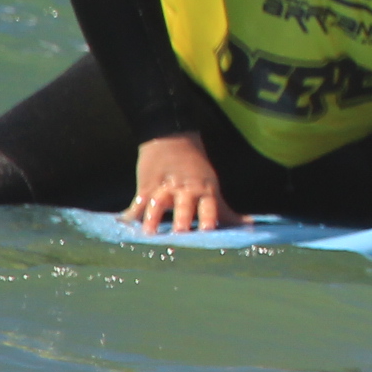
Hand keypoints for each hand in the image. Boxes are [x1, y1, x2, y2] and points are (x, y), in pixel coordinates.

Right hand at [123, 134, 237, 232]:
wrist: (171, 138)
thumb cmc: (195, 169)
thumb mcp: (212, 187)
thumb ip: (226, 211)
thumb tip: (249, 227)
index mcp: (204, 191)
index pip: (209, 205)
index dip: (209, 216)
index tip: (208, 229)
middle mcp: (184, 190)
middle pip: (184, 206)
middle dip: (182, 217)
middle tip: (180, 231)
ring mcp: (163, 189)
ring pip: (158, 204)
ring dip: (153, 217)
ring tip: (148, 232)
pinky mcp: (145, 188)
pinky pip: (137, 203)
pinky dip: (130, 214)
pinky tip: (123, 224)